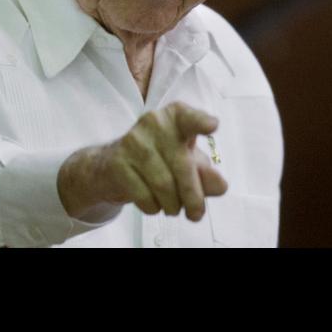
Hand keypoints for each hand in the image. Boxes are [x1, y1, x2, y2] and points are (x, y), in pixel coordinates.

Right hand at [58, 102, 227, 221]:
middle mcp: (154, 122)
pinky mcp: (118, 162)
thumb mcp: (188, 164)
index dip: (201, 122)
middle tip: (196, 214)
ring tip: (174, 208)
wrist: (109, 166)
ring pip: (164, 184)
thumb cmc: (160, 160)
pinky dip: (154, 207)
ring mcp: (133, 141)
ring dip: (173, 205)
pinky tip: (154, 204)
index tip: (213, 127)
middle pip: (183, 166)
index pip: (190, 118)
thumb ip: (207, 174)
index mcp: (176, 116)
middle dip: (193, 196)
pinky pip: (144, 194)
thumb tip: (221, 186)